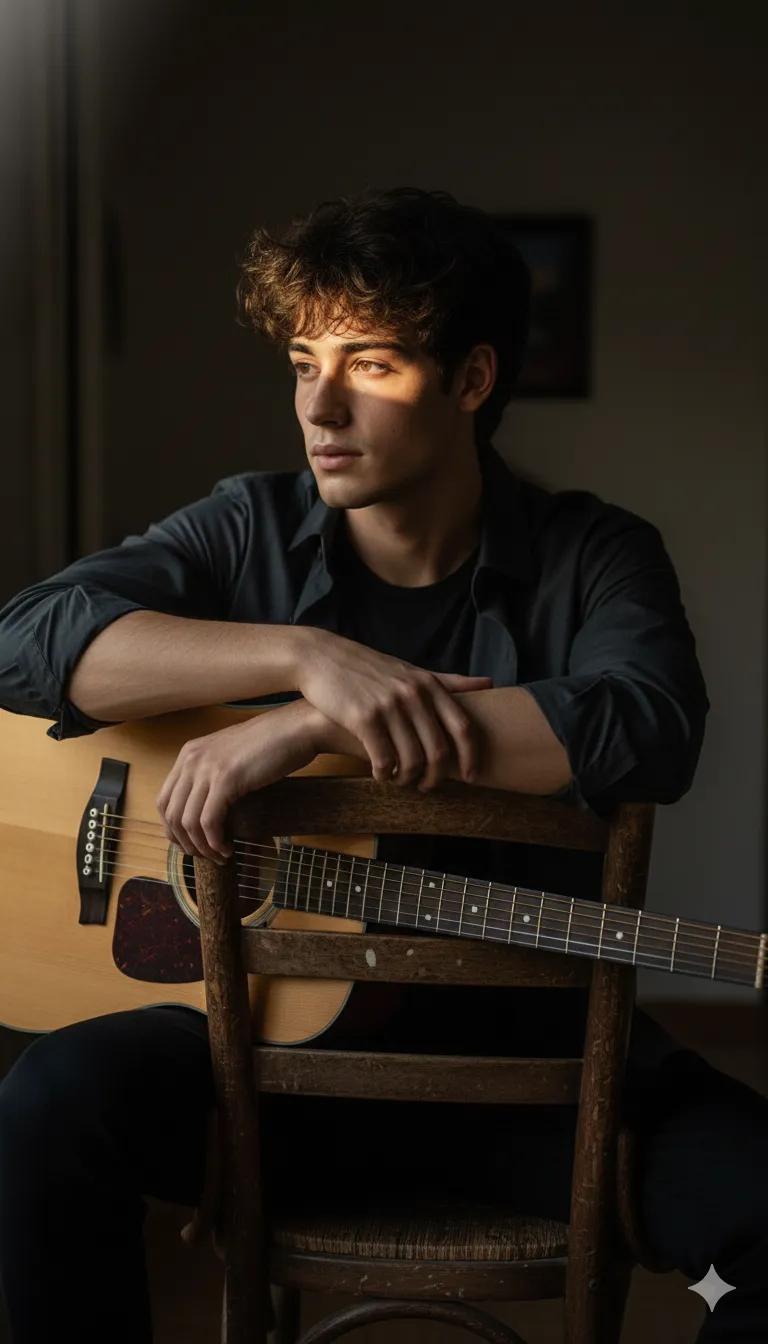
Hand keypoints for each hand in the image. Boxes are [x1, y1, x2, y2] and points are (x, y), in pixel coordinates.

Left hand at [155, 699, 322, 861]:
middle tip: (204, 857)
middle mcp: (192, 759)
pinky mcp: (226, 779)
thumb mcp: (229, 756)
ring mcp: (207, 768)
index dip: (172, 829)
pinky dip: (215, 842)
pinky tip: (227, 849)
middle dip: (184, 843)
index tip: (190, 845)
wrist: (294, 729)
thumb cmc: (270, 744)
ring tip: (218, 856)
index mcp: (189, 754)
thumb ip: (212, 774)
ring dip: (201, 847)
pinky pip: (209, 821)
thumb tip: (206, 810)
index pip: (164, 800)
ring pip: (188, 821)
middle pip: (171, 814)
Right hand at [294, 627, 492, 790]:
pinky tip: (381, 775)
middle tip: (428, 786)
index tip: (471, 776)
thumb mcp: (412, 670)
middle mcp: (413, 694)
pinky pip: (384, 759)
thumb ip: (448, 681)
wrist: (322, 658)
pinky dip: (385, 775)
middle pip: (439, 751)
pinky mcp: (364, 718)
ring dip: (409, 779)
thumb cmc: (370, 668)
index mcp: (429, 685)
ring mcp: (389, 706)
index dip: (471, 757)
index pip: (463, 727)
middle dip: (437, 777)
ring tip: (402, 781)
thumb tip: (488, 684)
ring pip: (412, 760)